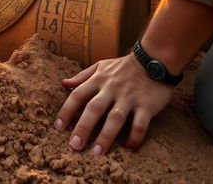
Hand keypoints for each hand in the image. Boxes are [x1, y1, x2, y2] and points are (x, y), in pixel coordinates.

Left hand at [54, 54, 173, 154]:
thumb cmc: (123, 66)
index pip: (78, 95)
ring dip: (106, 136)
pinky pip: (140, 124)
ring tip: (97, 153)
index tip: (59, 127)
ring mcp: (129, 97)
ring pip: (115, 118)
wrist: (154, 59)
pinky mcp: (146, 105)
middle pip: (94, 109)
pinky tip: (129, 149)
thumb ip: (82, 76)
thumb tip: (64, 84)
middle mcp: (112, 89)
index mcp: (98, 79)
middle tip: (74, 146)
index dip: (67, 110)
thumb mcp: (101, 66)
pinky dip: (135, 137)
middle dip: (83, 127)